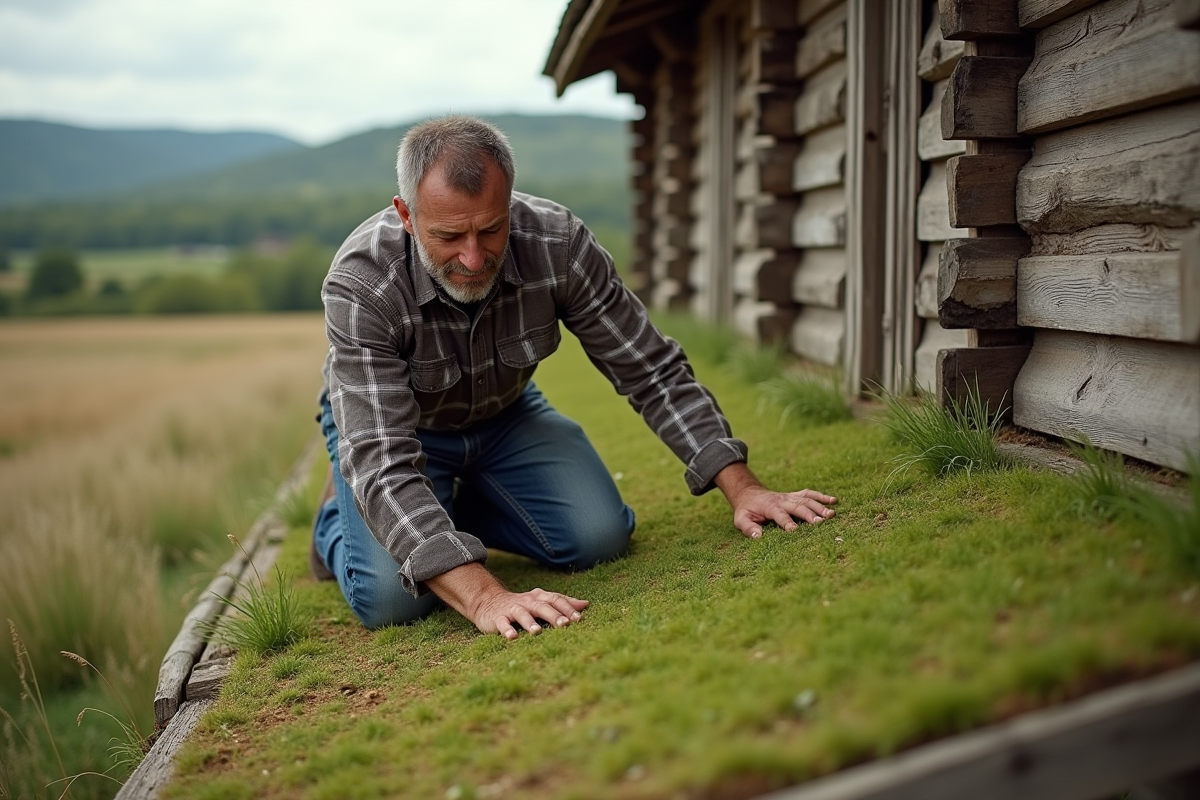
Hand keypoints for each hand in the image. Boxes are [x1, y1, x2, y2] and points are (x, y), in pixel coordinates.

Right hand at [426, 563, 588, 639]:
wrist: (488, 602)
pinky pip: (502, 624)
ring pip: (522, 614)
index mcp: (539, 597)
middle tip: (565, 625)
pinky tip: (512, 637)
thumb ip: (562, 603)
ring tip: (538, 632)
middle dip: (554, 615)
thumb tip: (585, 604)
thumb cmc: (522, 605)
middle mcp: (527, 602)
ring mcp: (512, 610)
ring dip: (530, 622)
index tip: (579, 618)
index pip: (555, 599)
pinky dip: (507, 630)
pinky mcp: (497, 618)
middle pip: (542, 606)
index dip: (567, 608)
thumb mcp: (541, 602)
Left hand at [714, 462, 836, 538]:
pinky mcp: (796, 496)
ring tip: (831, 515)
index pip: (780, 515)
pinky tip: (834, 500)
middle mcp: (782, 500)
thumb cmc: (747, 510)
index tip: (795, 531)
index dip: (787, 522)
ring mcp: (790, 496)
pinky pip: (810, 494)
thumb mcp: (741, 519)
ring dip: (819, 507)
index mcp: (769, 506)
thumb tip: (758, 537)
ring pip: (807, 500)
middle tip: (820, 524)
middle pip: (798, 506)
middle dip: (809, 515)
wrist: (750, 494)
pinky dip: (822, 496)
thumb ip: (749, 528)